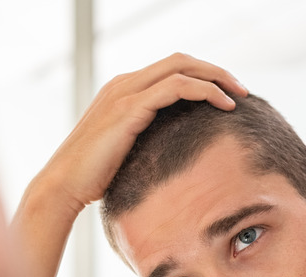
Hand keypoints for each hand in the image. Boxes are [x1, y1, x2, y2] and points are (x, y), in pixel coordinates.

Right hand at [12, 53, 247, 276]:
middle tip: (242, 89)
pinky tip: (223, 106)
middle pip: (180, 60)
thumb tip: (175, 153)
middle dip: (215, 70)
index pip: (171, 69)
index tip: (227, 95)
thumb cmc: (92, 178)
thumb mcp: (124, 153)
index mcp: (122, 90)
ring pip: (182, 67)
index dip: (202, 76)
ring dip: (216, 77)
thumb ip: (145, 141)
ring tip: (239, 96)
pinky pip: (176, 87)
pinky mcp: (129, 109)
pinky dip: (204, 91)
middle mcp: (123, 84)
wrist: (63, 187)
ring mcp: (124, 93)